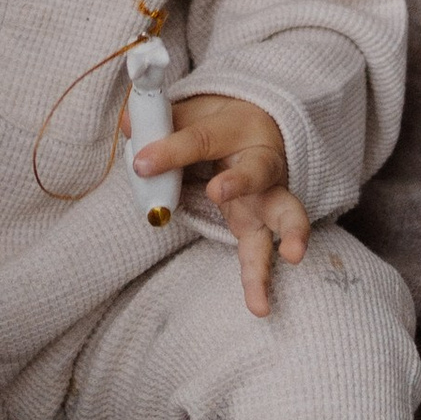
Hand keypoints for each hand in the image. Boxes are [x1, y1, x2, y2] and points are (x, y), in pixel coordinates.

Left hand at [133, 95, 308, 314]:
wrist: (258, 129)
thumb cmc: (217, 124)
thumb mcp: (192, 113)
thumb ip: (163, 120)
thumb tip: (129, 124)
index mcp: (237, 128)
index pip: (201, 140)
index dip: (170, 150)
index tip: (140, 163)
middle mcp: (260, 162)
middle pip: (257, 171)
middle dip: (240, 181)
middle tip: (217, 192)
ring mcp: (267, 197)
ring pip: (285, 213)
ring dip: (289, 233)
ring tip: (291, 255)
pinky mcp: (262, 225)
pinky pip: (264, 252)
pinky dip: (262, 279)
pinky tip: (259, 306)